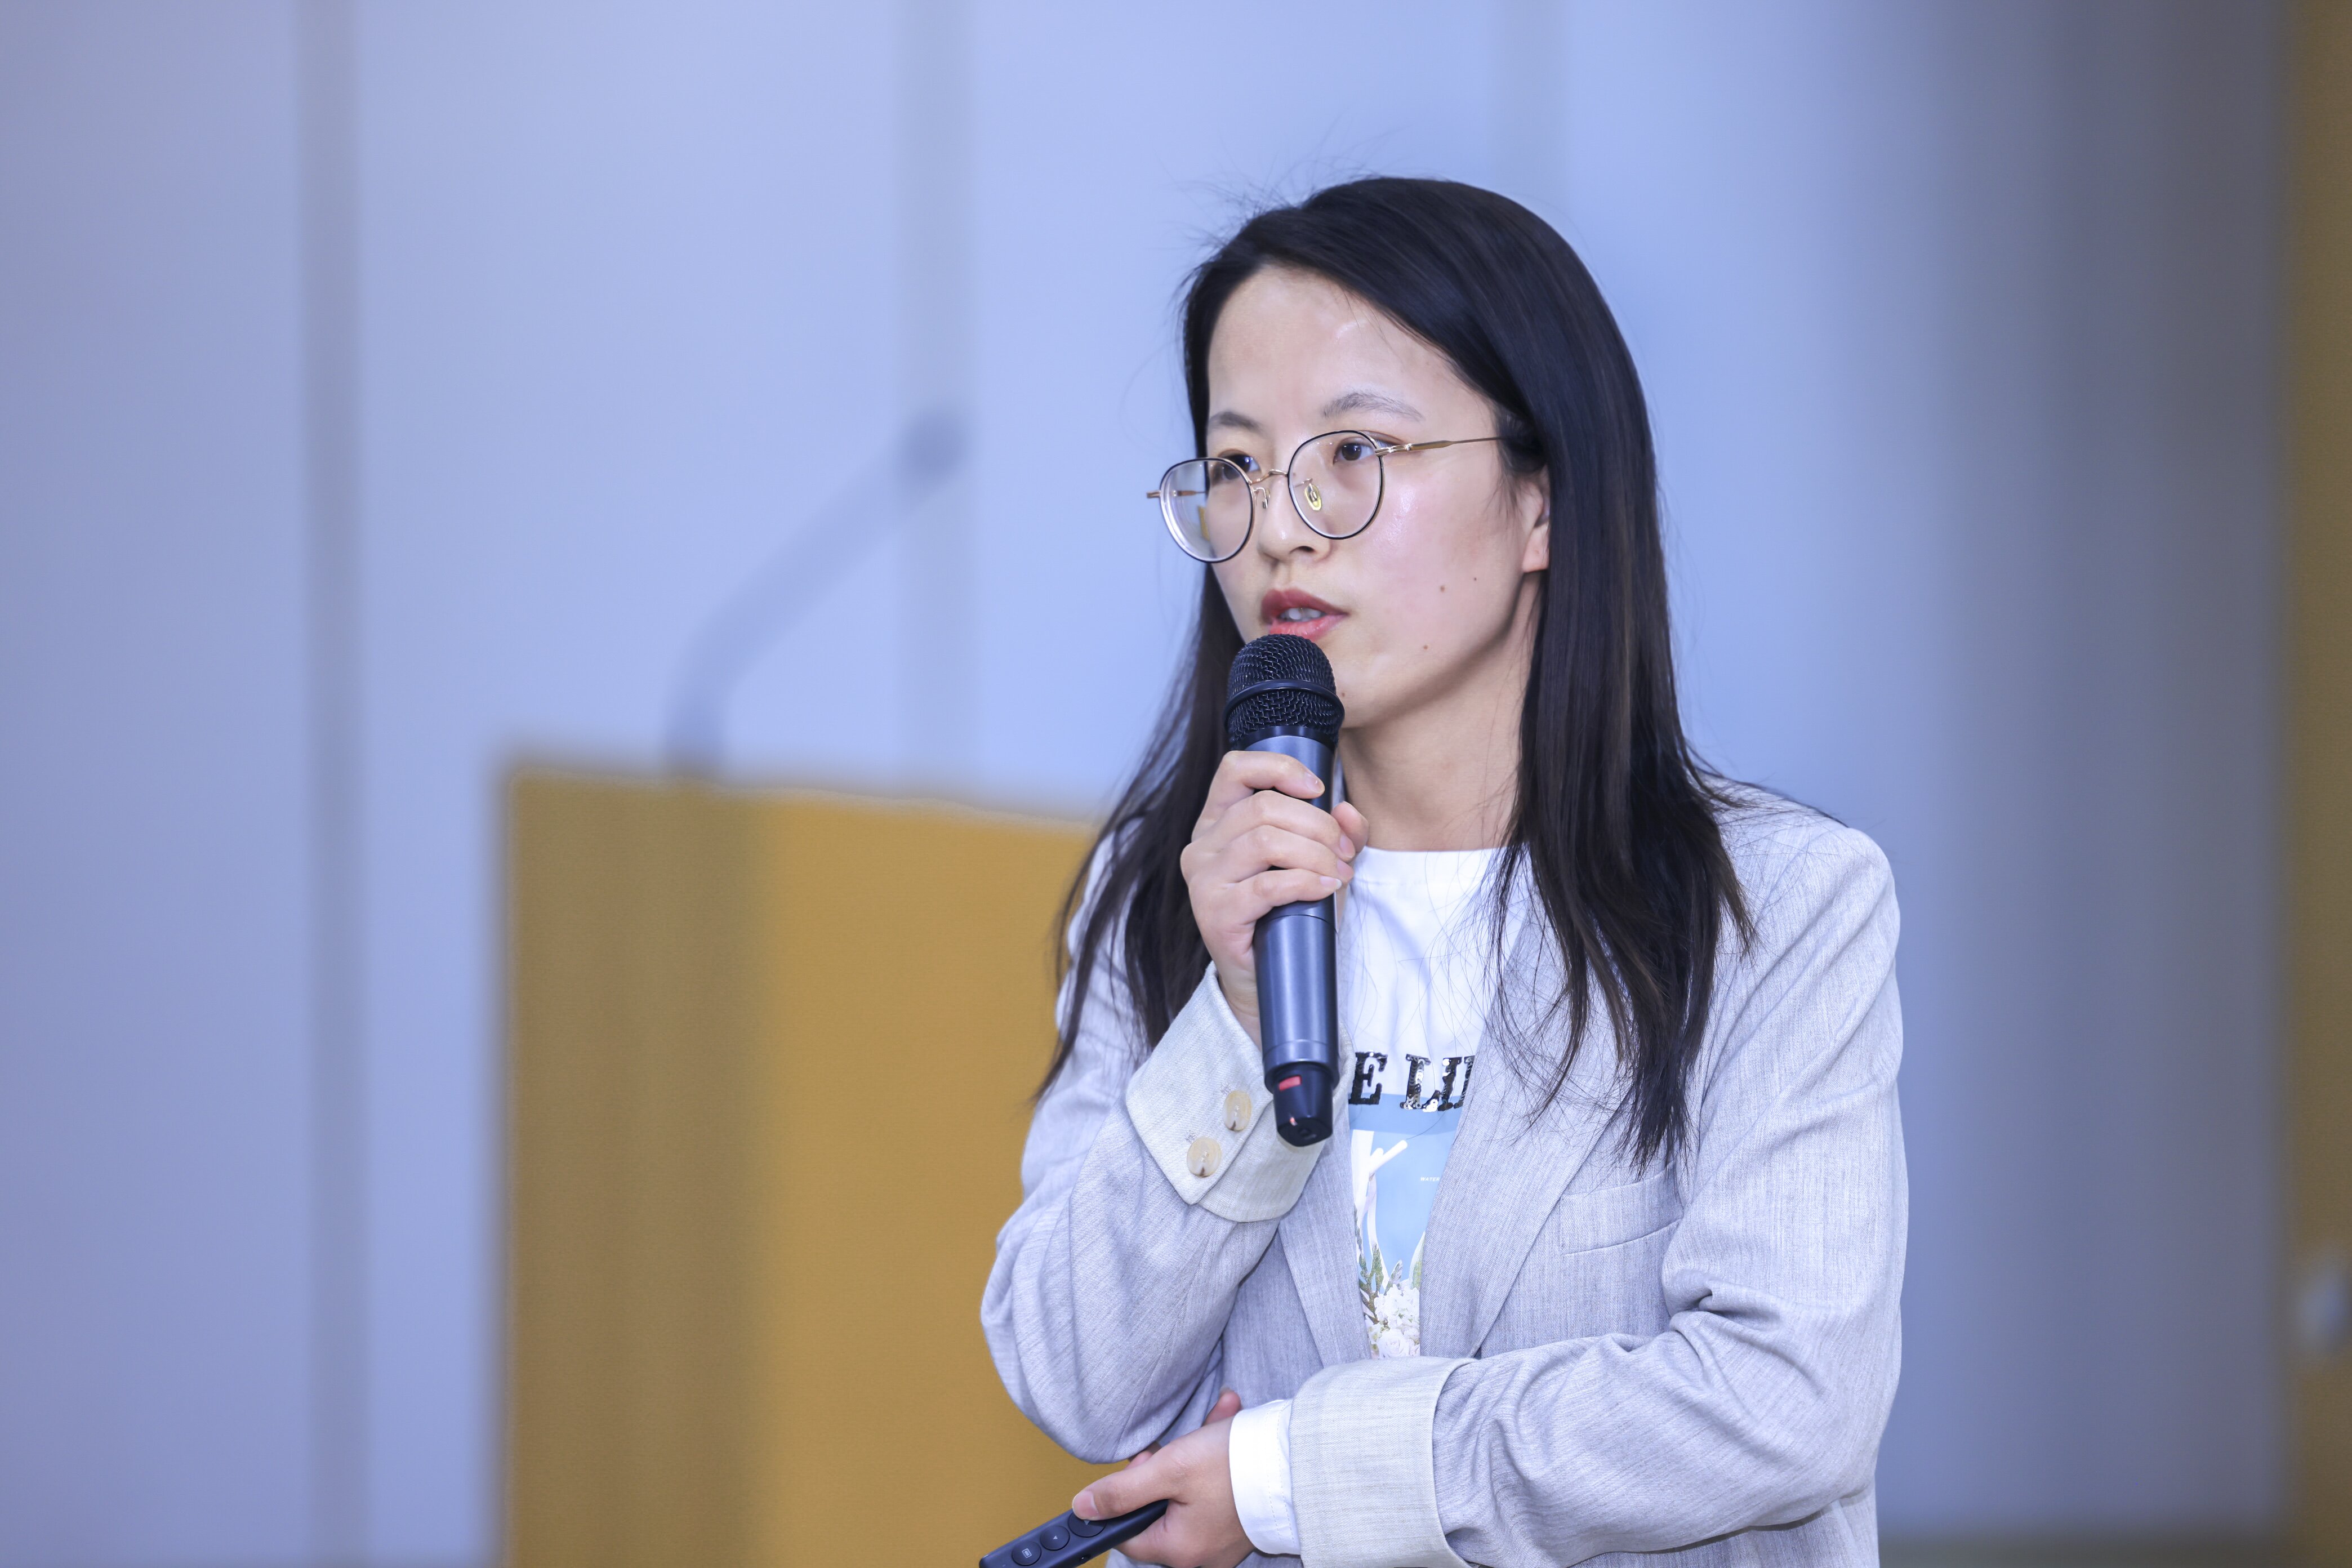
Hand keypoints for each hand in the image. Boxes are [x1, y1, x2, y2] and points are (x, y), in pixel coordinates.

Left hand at [1073, 1388, 1252, 1567]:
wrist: (1298, 1458)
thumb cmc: (1236, 1466)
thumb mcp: (1170, 1469)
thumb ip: (1121, 1491)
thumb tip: (1083, 1507)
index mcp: (1179, 1550)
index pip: (1127, 1531)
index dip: (1127, 1493)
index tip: (1146, 1464)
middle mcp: (1200, 1554)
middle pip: (1158, 1508)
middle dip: (1167, 1466)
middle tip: (1181, 1446)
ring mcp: (1221, 1540)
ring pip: (1188, 1492)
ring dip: (1195, 1454)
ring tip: (1215, 1426)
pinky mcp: (1238, 1522)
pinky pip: (1214, 1492)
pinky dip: (1217, 1460)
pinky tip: (1227, 1428)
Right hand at [1182, 751, 1368, 1045]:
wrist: (1267, 977)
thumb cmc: (1288, 912)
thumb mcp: (1317, 862)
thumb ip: (1337, 832)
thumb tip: (1347, 812)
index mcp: (1218, 821)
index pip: (1235, 769)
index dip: (1279, 768)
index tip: (1318, 788)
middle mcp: (1202, 845)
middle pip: (1263, 807)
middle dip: (1317, 825)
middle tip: (1345, 851)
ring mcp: (1203, 879)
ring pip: (1265, 842)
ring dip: (1316, 855)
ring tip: (1339, 873)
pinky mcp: (1214, 913)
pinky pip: (1266, 885)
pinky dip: (1306, 882)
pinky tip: (1327, 889)